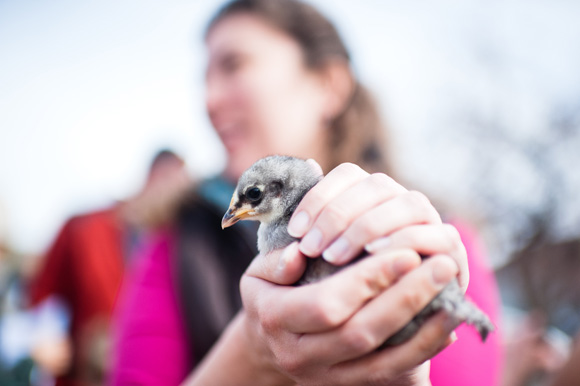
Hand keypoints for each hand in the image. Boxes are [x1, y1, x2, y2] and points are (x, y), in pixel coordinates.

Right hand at [241, 243, 458, 384]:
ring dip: (423, 329)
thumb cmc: (270, 293)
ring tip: (454, 297)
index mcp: (275, 319)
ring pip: (381, 359)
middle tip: (440, 266)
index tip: (405, 252)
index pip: (326, 304)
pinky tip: (446, 324)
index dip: (368, 280)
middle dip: (405, 298)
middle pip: (360, 332)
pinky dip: (422, 350)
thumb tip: (297, 254)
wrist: (268, 340)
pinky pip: (390, 372)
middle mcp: (299, 354)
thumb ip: (275, 262)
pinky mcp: (348, 383)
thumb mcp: (259, 273)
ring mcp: (325, 375)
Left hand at [287, 162, 468, 291]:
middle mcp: (401, 202)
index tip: (295, 230)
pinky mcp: (451, 251)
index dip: (319, 197)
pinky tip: (373, 257)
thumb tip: (308, 169)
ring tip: (334, 257)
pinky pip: (438, 235)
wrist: (374, 331)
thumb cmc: (334, 290)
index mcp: (369, 197)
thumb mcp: (306, 264)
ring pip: (410, 203)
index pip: (349, 174)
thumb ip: (301, 227)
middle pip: (378, 184)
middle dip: (339, 214)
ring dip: (369, 226)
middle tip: (311, 247)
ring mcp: (430, 223)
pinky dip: (405, 241)